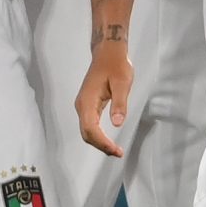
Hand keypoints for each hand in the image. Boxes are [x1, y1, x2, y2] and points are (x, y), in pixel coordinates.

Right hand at [76, 40, 133, 157]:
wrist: (108, 54)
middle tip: (118, 153)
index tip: (115, 149)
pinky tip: (108, 140)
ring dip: (99, 143)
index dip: (102, 142)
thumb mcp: (122, 83)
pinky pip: (90, 125)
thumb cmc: (116, 65)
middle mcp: (82, 105)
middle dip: (101, 146)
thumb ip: (119, 103)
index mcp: (88, 101)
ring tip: (115, 150)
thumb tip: (117, 123)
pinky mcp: (88, 106)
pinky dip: (98, 136)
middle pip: (87, 133)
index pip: (91, 128)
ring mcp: (84, 106)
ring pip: (87, 131)